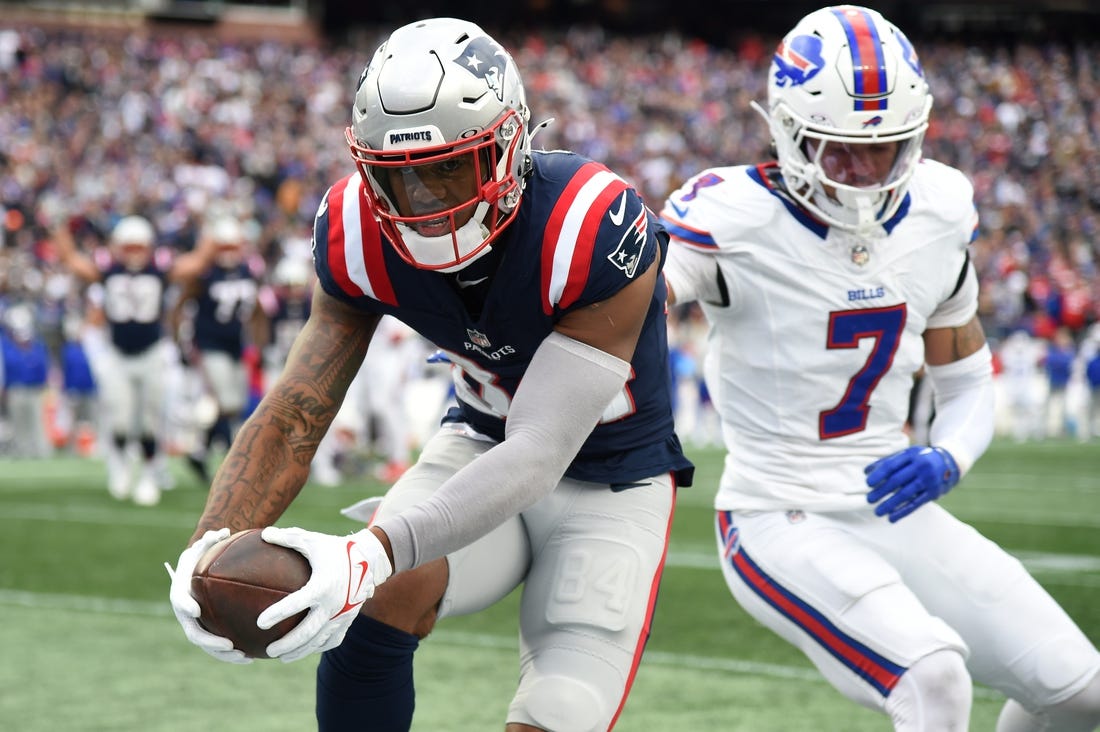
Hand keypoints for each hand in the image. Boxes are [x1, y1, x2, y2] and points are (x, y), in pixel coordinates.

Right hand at [165, 528, 252, 663]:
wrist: (198, 574)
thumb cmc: (202, 558)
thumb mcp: (202, 545)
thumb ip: (210, 538)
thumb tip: (224, 530)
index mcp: (181, 594)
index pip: (180, 602)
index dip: (186, 607)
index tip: (197, 610)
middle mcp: (186, 615)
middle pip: (194, 633)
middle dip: (210, 641)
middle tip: (229, 644)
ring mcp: (197, 626)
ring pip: (208, 647)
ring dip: (224, 655)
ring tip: (244, 657)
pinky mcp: (209, 633)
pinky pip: (220, 648)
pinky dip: (233, 655)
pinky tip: (252, 658)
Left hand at [257, 527, 391, 662]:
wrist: (369, 559)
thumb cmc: (335, 549)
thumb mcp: (313, 540)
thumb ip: (288, 538)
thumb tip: (264, 533)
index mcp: (323, 584)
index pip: (297, 602)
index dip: (278, 613)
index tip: (260, 623)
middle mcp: (334, 603)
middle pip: (308, 631)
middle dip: (288, 644)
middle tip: (270, 651)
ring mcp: (343, 614)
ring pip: (319, 640)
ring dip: (300, 651)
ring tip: (281, 657)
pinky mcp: (349, 619)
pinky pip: (333, 639)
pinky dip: (318, 647)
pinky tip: (305, 650)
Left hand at [865, 446, 959, 521]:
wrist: (949, 462)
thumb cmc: (920, 458)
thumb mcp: (907, 455)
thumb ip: (888, 461)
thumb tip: (866, 471)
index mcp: (911, 455)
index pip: (891, 465)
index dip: (879, 475)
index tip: (868, 484)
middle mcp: (920, 466)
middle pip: (897, 480)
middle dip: (881, 491)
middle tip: (869, 499)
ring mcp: (928, 480)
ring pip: (905, 494)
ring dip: (890, 504)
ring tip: (877, 511)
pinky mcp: (933, 492)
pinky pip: (916, 503)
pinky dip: (902, 511)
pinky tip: (891, 517)